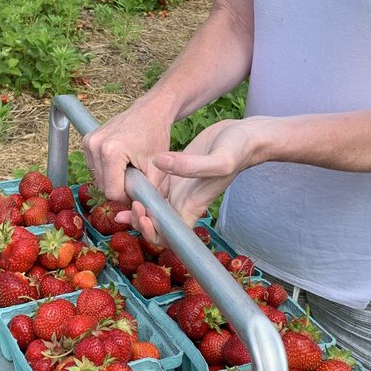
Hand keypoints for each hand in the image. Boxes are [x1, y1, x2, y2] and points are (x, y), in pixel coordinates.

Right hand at [82, 98, 173, 203]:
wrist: (151, 111)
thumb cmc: (156, 135)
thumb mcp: (158, 168)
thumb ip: (152, 193)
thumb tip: (148, 214)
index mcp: (111, 152)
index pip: (111, 192)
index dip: (126, 197)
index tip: (138, 191)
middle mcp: (95, 145)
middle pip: (102, 186)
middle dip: (119, 189)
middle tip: (136, 180)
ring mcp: (89, 142)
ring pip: (97, 178)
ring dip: (112, 180)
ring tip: (129, 169)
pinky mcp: (87, 141)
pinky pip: (95, 167)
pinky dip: (107, 170)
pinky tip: (121, 162)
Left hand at [120, 118, 259, 241]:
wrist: (245, 134)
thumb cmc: (238, 150)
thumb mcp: (219, 160)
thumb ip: (191, 166)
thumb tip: (160, 163)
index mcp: (193, 206)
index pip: (172, 235)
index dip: (154, 233)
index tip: (144, 215)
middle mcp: (183, 202)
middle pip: (157, 226)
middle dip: (139, 222)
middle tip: (131, 205)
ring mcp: (178, 189)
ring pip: (152, 208)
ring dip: (136, 209)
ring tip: (125, 198)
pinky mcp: (174, 173)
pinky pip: (153, 189)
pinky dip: (139, 190)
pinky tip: (128, 181)